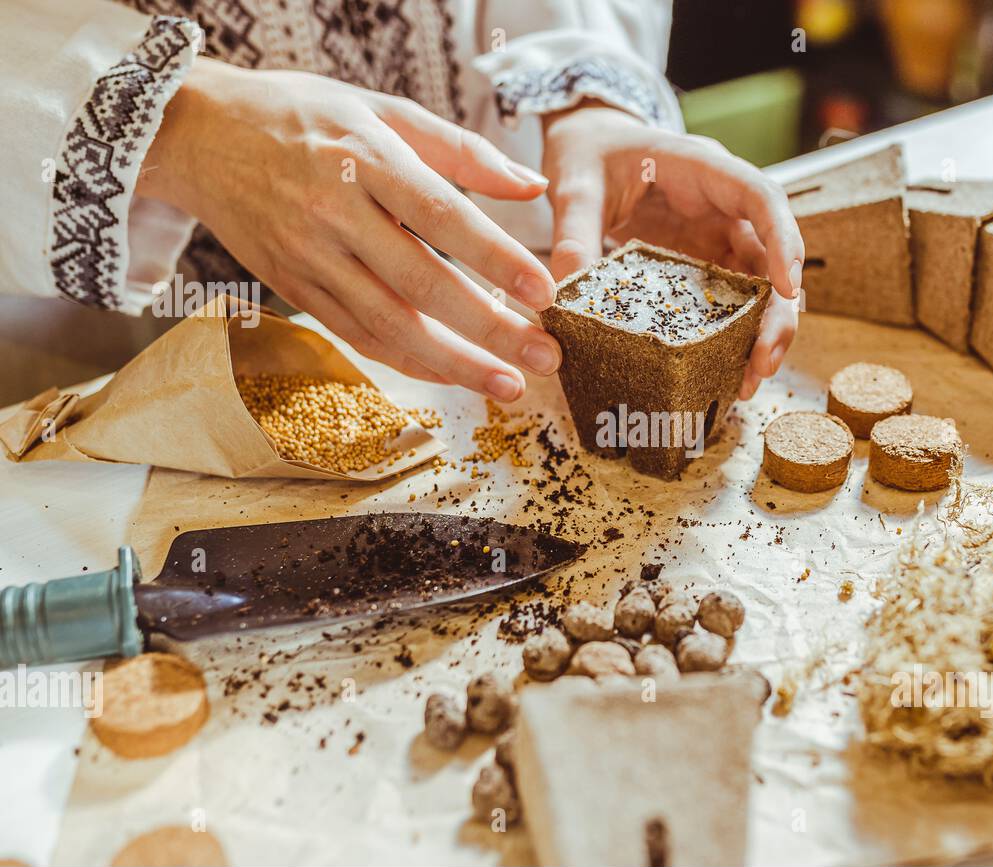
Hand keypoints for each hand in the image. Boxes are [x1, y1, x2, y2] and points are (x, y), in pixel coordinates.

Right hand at [139, 58, 561, 400]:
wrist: (199, 135)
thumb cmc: (304, 116)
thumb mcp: (383, 109)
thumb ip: (463, 150)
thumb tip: (533, 187)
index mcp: (363, 156)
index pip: (441, 214)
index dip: (495, 257)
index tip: (545, 292)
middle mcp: (333, 212)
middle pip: (421, 284)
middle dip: (490, 330)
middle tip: (546, 358)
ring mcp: (309, 257)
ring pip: (389, 324)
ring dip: (454, 364)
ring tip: (508, 385)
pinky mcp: (293, 288)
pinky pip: (358, 335)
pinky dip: (409, 361)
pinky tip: (453, 375)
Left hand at [541, 105, 802, 399]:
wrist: (586, 147)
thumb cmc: (590, 152)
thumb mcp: (575, 184)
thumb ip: (573, 229)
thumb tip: (564, 291)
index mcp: (705, 169)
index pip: (761, 196)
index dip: (782, 240)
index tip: (787, 287)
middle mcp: (725, 206)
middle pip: (772, 256)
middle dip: (777, 312)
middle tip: (763, 362)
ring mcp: (719, 238)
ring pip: (760, 287)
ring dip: (760, 335)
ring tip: (747, 384)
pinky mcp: (705, 266)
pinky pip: (730, 303)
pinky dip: (732, 339)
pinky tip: (723, 376)